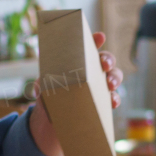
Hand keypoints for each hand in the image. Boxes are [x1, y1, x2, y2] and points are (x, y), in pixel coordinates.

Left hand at [28, 32, 123, 155]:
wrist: (50, 119)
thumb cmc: (48, 96)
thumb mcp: (43, 86)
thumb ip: (43, 83)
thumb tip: (40, 86)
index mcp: (78, 61)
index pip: (88, 46)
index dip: (95, 40)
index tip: (100, 37)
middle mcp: (92, 70)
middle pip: (106, 59)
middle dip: (108, 59)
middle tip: (104, 64)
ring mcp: (99, 86)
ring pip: (114, 76)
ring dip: (115, 78)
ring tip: (110, 84)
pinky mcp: (103, 102)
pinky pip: (114, 98)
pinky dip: (115, 99)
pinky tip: (112, 102)